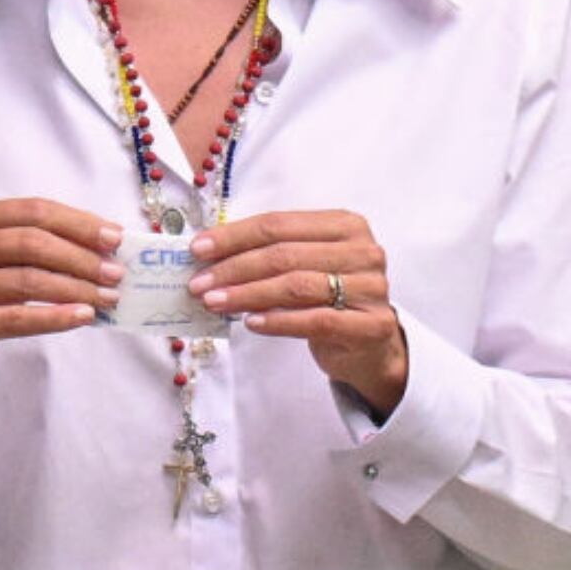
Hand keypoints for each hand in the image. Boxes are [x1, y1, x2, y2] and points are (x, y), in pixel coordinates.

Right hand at [0, 199, 122, 419]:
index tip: (116, 237)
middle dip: (82, 257)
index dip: (79, 223)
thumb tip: (107, 245)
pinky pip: (16, 317)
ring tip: (109, 297)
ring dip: (77, 288)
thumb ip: (40, 245)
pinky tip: (84, 317)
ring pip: (28, 280)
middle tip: (117, 272)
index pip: (33, 211)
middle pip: (32, 242)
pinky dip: (56, 316)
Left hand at [189, 211, 407, 417]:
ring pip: (298, 286)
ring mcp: (371, 288)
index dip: (235, 236)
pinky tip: (251, 322)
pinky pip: (316, 320)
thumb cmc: (330, 299)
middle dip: (235, 268)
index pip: (281, 224)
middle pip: (286, 254)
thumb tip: (209, 254)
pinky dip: (278, 321)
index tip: (199, 249)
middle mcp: (363, 251)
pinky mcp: (371, 325)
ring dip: (248, 294)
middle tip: (199, 283)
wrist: (369, 345)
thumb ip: (271, 253)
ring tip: (215, 302)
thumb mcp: (306, 266)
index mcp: (346, 225)